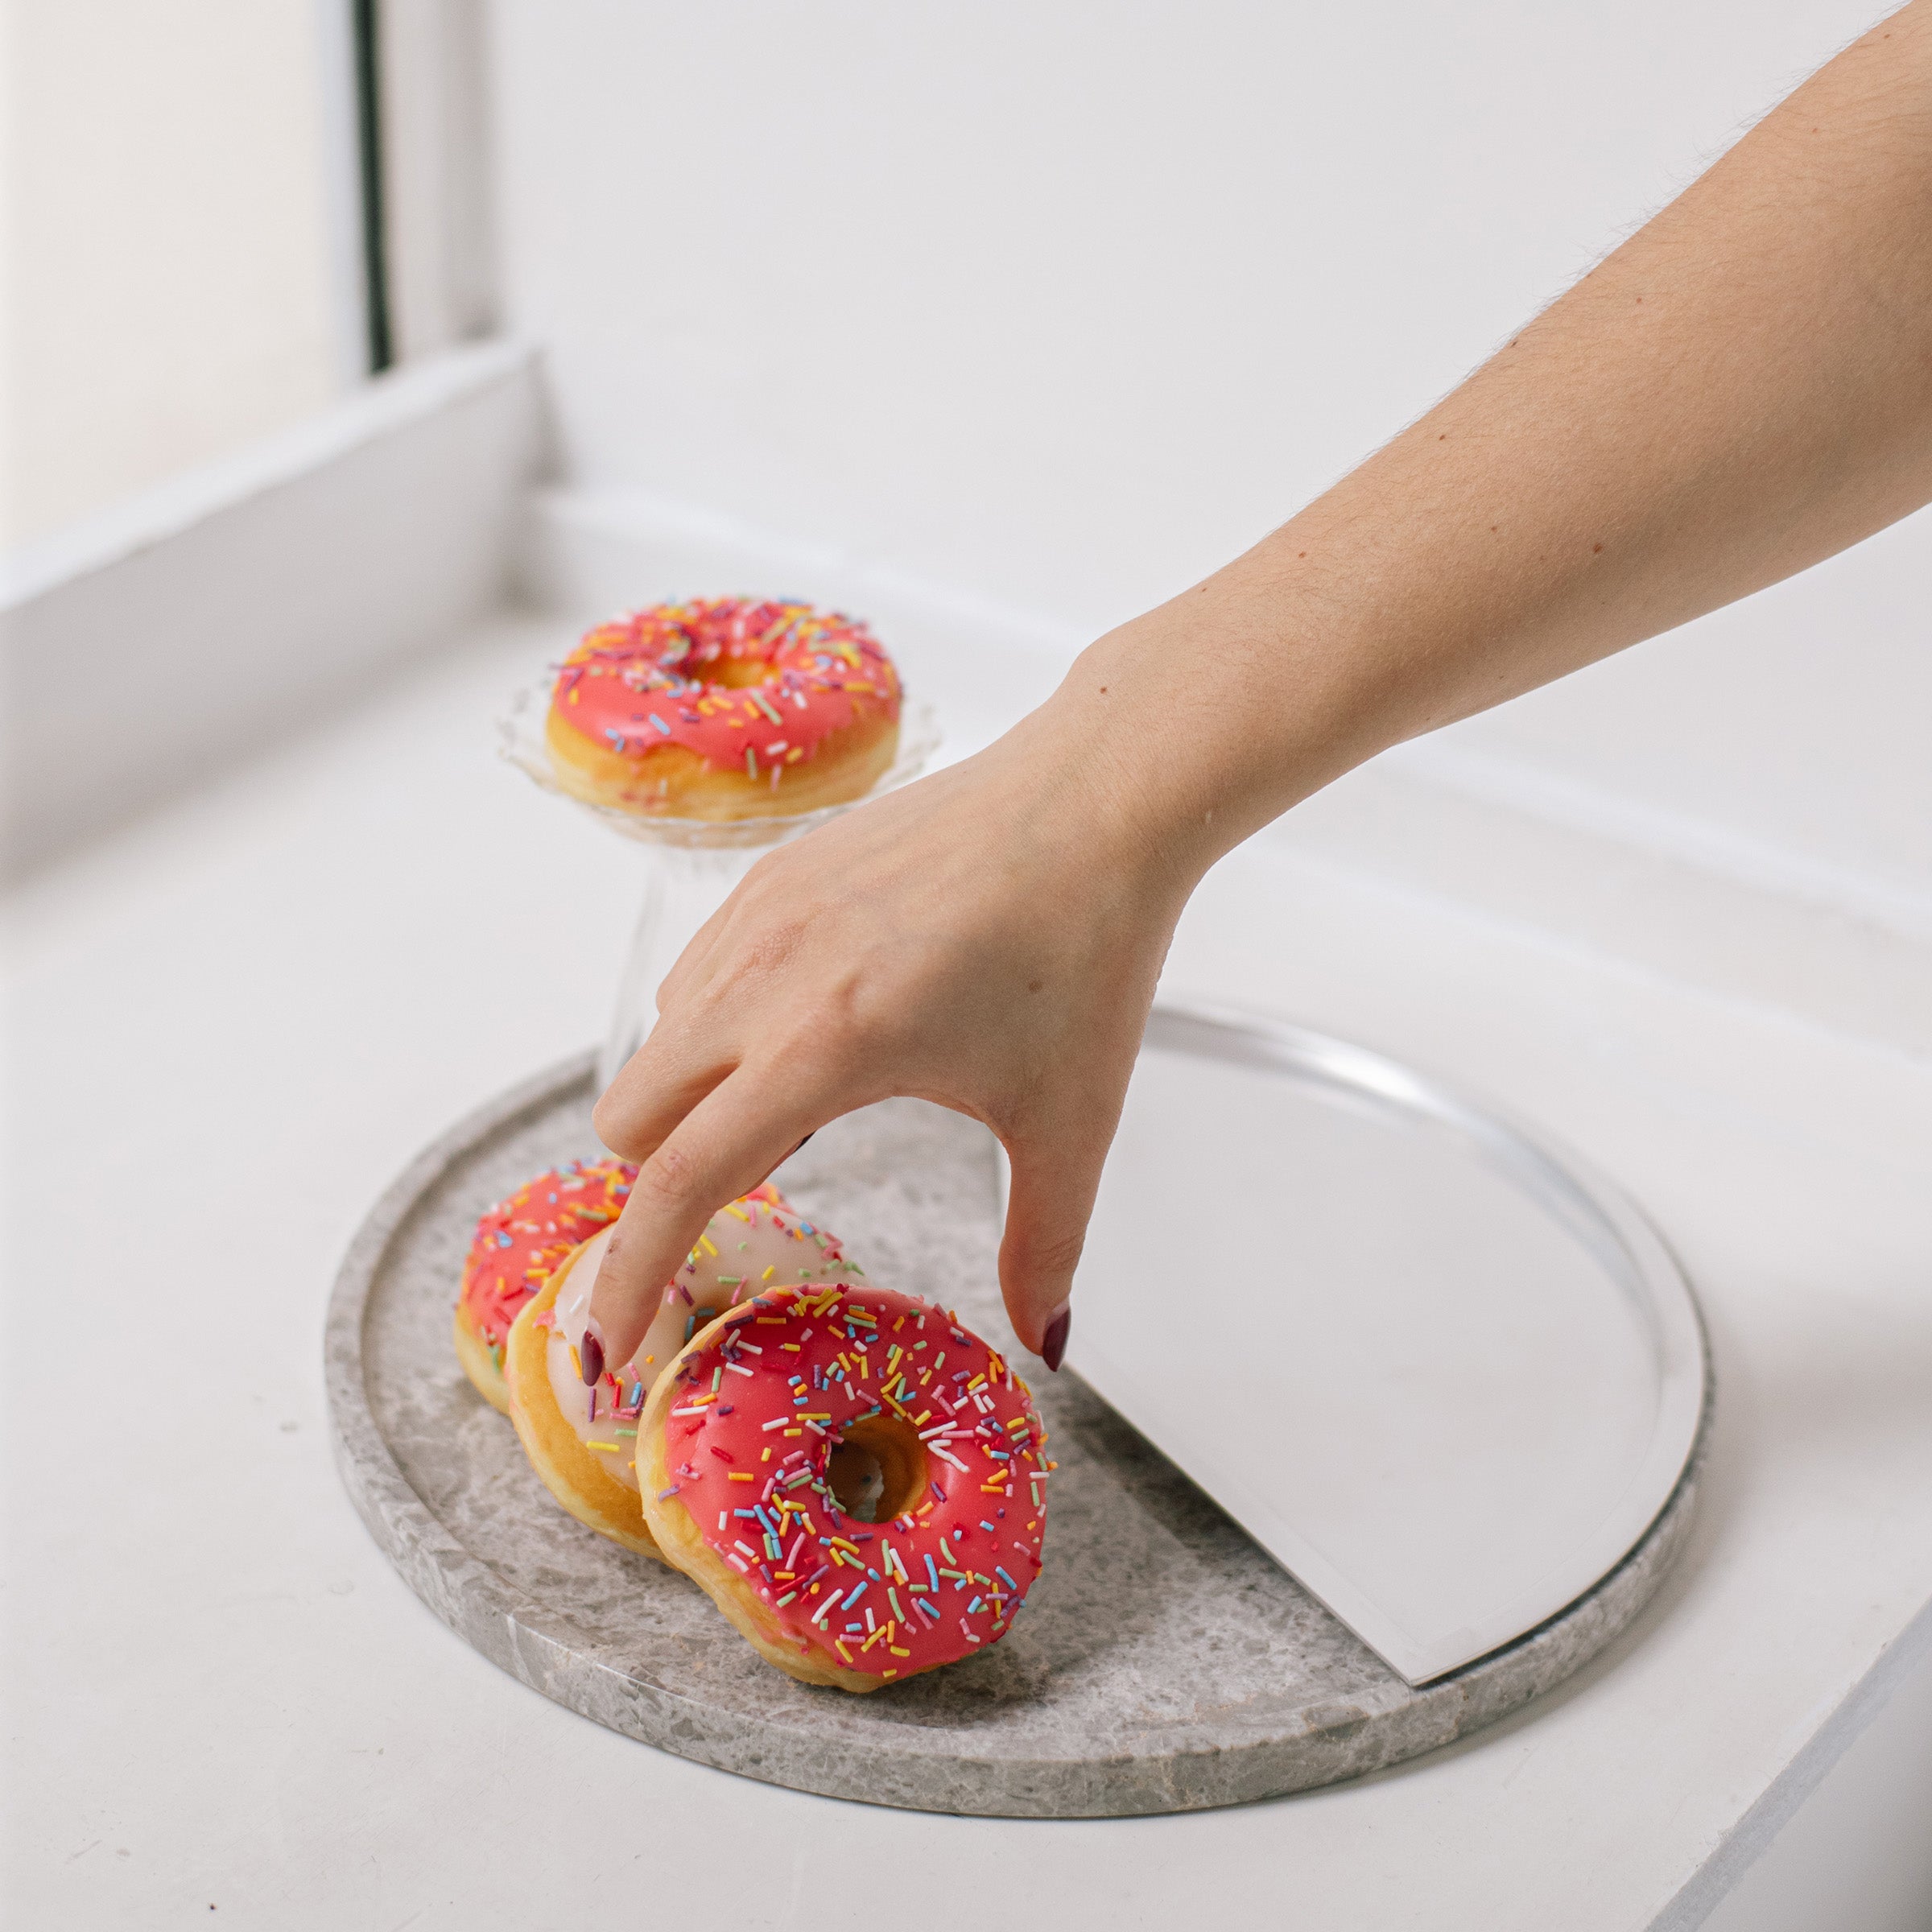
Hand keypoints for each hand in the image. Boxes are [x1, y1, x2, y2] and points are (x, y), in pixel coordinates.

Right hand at [586, 700, 1189, 1373]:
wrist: (1096, 795)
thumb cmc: (1087, 948)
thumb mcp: (1070, 1118)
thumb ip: (1043, 1242)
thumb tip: (1043, 1337)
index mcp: (826, 1045)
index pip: (677, 1185)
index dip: (631, 1281)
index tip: (613, 1353)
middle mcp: (764, 975)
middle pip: (627, 1118)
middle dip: (663, 1182)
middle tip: (771, 1184)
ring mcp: (757, 913)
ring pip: (657, 1041)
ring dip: (696, 1097)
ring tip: (819, 1092)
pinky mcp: (772, 872)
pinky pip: (695, 975)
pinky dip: (720, 1026)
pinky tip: (819, 1020)